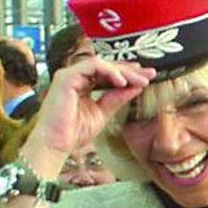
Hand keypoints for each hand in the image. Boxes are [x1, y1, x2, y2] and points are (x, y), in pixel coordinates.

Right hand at [21, 57, 152, 178]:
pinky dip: (109, 71)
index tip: (146, 78)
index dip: (127, 74)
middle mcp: (75, 77)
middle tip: (149, 74)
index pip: (108, 74)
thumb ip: (117, 98)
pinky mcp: (66, 77)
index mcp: (83, 85)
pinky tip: (122, 82)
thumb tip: (136, 87)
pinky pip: (92, 66)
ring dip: (123, 71)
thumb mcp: (103, 112)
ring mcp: (69, 75)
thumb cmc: (74, 132)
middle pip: (106, 66)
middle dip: (129, 70)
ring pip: (101, 64)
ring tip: (139, 80)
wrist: (57, 144)